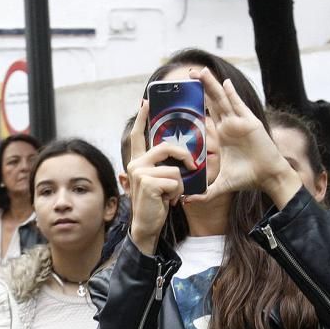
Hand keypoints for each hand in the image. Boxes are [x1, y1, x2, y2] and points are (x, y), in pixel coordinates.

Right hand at [125, 99, 192, 254]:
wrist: (146, 227)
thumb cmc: (156, 204)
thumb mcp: (160, 181)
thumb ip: (165, 165)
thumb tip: (184, 153)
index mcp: (138, 161)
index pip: (138, 135)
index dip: (143, 117)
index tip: (146, 101)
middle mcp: (135, 164)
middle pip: (167, 147)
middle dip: (185, 157)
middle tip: (194, 168)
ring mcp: (139, 172)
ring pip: (175, 168)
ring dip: (179, 185)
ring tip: (170, 196)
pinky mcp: (147, 182)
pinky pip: (175, 180)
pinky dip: (176, 193)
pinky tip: (167, 202)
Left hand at [184, 67, 300, 207]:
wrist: (267, 177)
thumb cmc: (247, 178)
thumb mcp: (220, 185)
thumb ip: (204, 192)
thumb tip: (187, 201)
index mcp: (222, 136)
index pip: (206, 116)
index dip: (196, 105)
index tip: (182, 97)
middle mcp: (230, 126)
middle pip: (213, 102)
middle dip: (202, 88)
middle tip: (188, 74)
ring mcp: (240, 122)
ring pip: (222, 100)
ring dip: (211, 85)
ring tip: (200, 71)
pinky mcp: (250, 122)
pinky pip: (238, 105)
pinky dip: (231, 93)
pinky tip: (224, 81)